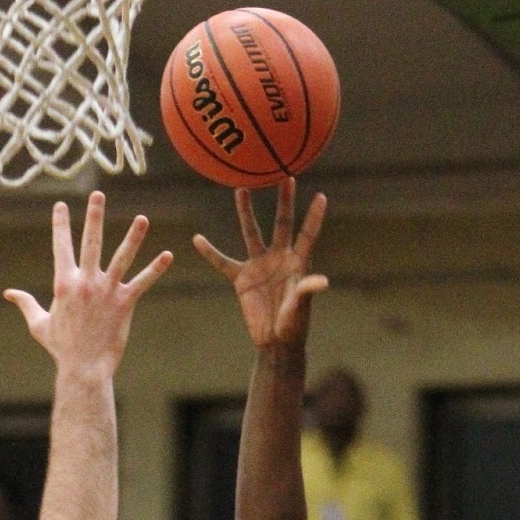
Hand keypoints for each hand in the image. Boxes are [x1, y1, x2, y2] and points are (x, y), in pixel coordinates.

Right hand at [5, 192, 172, 379]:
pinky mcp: (125, 304)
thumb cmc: (61, 348)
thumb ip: (26, 303)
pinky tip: (168, 255)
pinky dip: (156, 269)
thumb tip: (8, 293)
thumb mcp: (38, 324)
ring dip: (133, 237)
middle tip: (98, 194)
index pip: (61, 246)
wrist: (83, 368)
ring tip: (142, 218)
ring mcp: (106, 292)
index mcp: (64, 283)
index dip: (60, 224)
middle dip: (94, 217)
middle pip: (91, 242)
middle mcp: (85, 282)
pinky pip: (143, 282)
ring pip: (121, 258)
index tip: (61, 205)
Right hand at [193, 178, 327, 349]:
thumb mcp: (300, 308)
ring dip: (246, 212)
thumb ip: (307, 291)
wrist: (275, 342)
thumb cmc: (294, 326)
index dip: (314, 217)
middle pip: (282, 223)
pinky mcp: (242, 278)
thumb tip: (321, 281)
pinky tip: (198, 239)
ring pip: (252, 233)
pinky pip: (223, 262)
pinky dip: (210, 252)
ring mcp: (259, 265)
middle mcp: (279, 258)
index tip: (321, 196)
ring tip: (241, 190)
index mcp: (298, 263)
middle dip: (284, 201)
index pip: (307, 234)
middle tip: (286, 177)